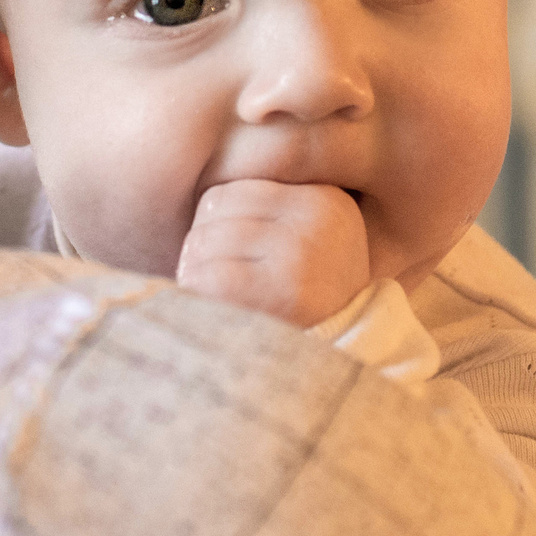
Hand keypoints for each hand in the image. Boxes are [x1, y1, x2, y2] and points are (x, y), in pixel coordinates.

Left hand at [176, 179, 370, 328]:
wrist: (345, 361)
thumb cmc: (309, 301)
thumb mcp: (304, 242)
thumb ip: (264, 212)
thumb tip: (191, 174)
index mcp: (324, 198)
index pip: (232, 192)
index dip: (212, 227)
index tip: (220, 259)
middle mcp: (318, 216)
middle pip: (215, 212)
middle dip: (200, 248)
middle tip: (207, 280)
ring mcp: (302, 251)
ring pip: (206, 241)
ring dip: (193, 271)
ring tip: (208, 296)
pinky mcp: (284, 289)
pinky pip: (210, 276)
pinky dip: (196, 293)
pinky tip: (206, 308)